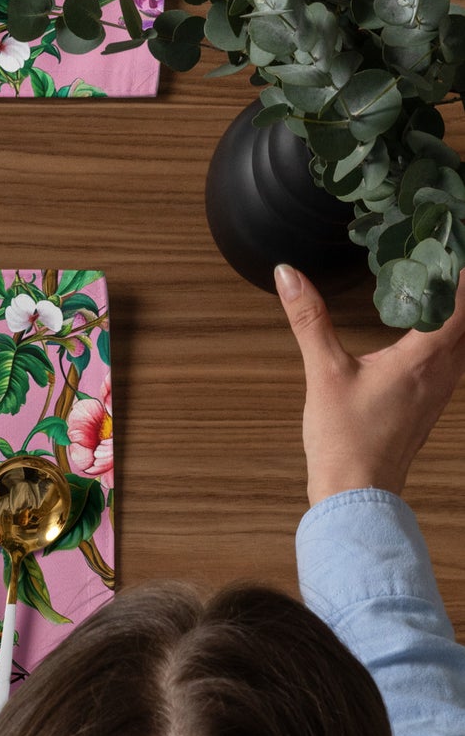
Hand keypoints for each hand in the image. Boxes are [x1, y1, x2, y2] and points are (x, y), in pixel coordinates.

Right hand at [275, 264, 464, 505]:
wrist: (356, 493)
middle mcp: (444, 370)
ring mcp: (442, 389)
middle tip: (440, 257)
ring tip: (438, 285)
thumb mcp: (323, 373)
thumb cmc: (345, 440)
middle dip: (460, 287)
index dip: (459, 269)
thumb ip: (309, 320)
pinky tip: (427, 332)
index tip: (447, 242)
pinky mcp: (431, 403)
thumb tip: (289, 275)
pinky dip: (450, 335)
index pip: (462, 300)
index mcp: (424, 357)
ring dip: (458, 312)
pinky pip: (454, 358)